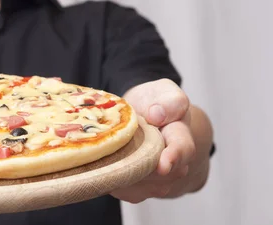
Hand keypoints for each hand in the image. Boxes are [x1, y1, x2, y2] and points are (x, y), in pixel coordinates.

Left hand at [110, 79, 196, 202]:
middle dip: (139, 168)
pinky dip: (112, 181)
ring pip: (141, 187)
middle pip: (160, 176)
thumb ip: (169, 101)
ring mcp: (158, 180)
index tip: (163, 165)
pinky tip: (103, 166)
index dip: (173, 158)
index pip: (183, 149)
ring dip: (123, 174)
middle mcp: (174, 163)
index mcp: (180, 135)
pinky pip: (126, 192)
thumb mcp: (165, 92)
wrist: (142, 117)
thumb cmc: (155, 103)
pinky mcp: (139, 189)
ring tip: (107, 155)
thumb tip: (157, 115)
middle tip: (116, 155)